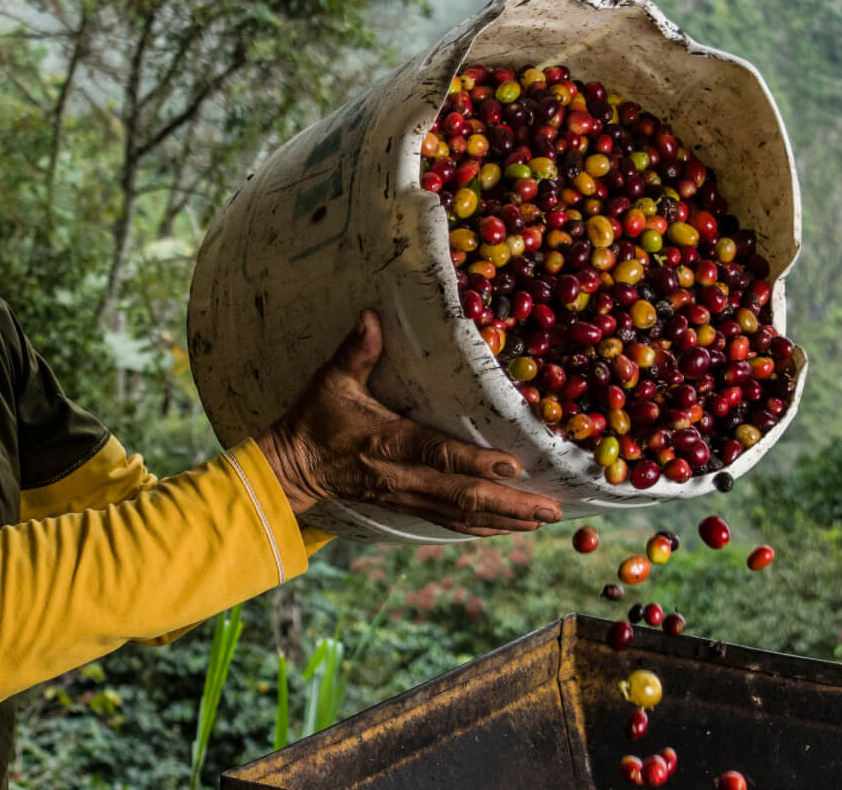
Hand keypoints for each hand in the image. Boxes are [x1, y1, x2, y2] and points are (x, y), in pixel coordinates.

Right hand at [256, 310, 561, 535]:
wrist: (291, 468)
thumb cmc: (313, 420)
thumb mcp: (331, 381)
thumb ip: (356, 351)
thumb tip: (372, 316)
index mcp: (387, 443)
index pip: (436, 455)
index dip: (474, 463)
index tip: (512, 466)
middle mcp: (401, 477)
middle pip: (461, 496)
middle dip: (509, 504)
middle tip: (550, 509)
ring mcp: (405, 496)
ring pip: (461, 515)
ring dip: (504, 519)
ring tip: (543, 519)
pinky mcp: (406, 506)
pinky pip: (450, 521)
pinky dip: (483, 527)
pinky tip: (509, 527)